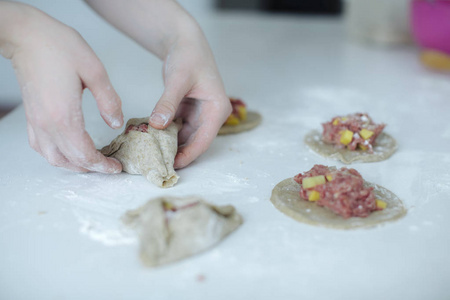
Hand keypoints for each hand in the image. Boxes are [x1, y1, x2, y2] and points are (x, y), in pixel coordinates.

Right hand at [5, 4, 123, 172]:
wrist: (27, 35)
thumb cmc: (58, 47)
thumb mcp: (94, 71)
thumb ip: (108, 100)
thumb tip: (116, 123)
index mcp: (64, 115)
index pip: (84, 153)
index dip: (102, 165)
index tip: (116, 167)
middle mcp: (47, 124)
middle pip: (70, 160)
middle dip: (92, 168)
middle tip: (109, 166)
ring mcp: (36, 122)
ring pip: (53, 158)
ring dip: (74, 166)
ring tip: (92, 162)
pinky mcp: (31, 116)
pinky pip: (41, 147)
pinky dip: (57, 156)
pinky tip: (69, 151)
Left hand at [149, 33, 230, 168]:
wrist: (185, 41)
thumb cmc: (188, 56)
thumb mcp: (178, 79)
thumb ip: (168, 102)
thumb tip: (157, 125)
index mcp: (217, 109)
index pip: (203, 140)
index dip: (188, 155)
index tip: (171, 165)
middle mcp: (210, 115)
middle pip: (194, 142)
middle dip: (176, 152)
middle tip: (156, 162)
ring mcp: (199, 114)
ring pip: (184, 136)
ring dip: (169, 143)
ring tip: (150, 152)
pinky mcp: (188, 111)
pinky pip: (176, 127)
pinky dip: (164, 131)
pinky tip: (150, 136)